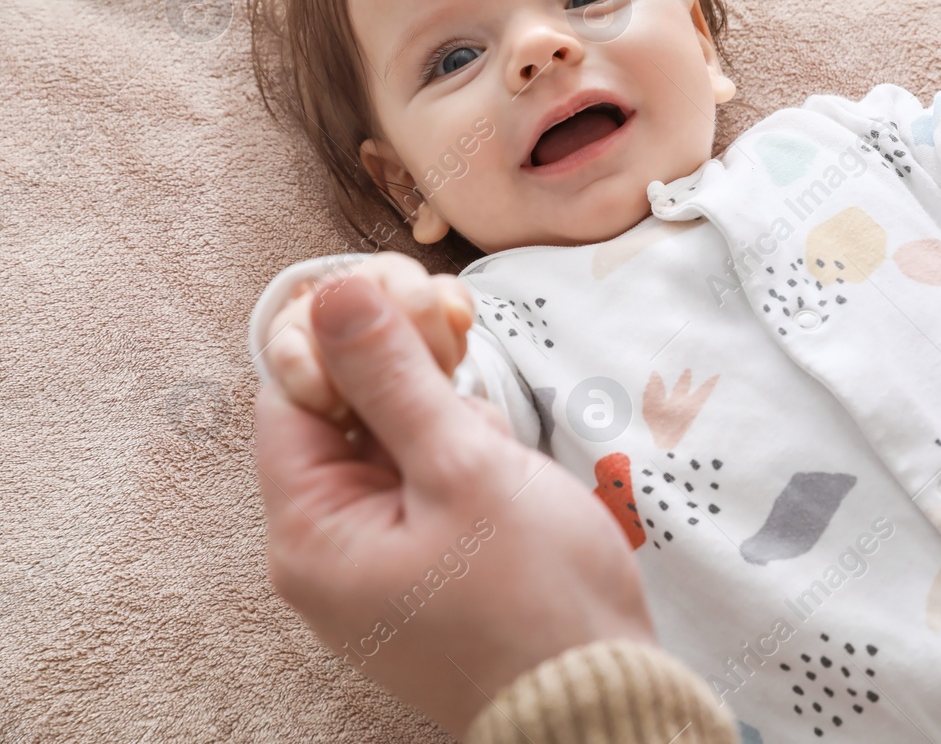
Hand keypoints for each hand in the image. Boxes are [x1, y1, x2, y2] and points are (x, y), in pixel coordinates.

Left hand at [256, 275, 653, 737]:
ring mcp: (379, 562)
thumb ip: (394, 376)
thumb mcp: (464, 468)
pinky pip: (427, 484)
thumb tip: (335, 292)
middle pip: (343, 415)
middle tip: (461, 343)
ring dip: (447, 416)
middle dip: (408, 370)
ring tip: (499, 443)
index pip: (290, 393)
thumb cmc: (535, 598)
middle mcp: (329, 551)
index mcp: (311, 534)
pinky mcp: (427, 568)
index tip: (407, 295)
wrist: (600, 699)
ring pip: (395, 443)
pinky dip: (464, 458)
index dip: (342, 333)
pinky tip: (507, 468)